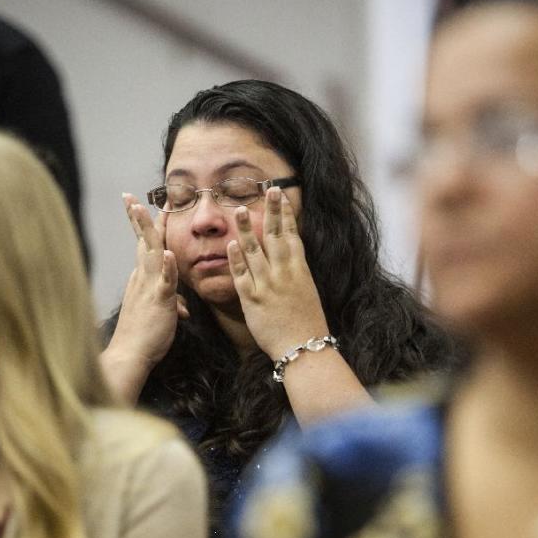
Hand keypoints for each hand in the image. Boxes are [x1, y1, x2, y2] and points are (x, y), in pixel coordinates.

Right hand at [107, 194, 186, 370]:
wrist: (130, 355)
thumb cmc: (144, 337)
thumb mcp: (161, 316)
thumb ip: (171, 305)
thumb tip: (182, 308)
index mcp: (142, 279)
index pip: (144, 247)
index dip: (144, 227)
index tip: (142, 207)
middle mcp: (142, 278)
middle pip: (142, 242)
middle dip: (137, 218)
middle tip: (130, 197)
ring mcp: (149, 287)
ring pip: (149, 253)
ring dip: (148, 231)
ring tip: (144, 209)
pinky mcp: (159, 300)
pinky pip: (164, 280)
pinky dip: (166, 266)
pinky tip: (167, 252)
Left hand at [227, 187, 329, 359]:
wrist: (304, 348)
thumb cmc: (307, 323)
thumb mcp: (307, 291)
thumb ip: (295, 272)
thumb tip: (289, 256)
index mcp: (300, 270)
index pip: (292, 235)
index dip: (285, 214)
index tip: (280, 197)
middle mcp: (284, 273)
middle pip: (276, 236)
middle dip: (272, 211)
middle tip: (268, 190)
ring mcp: (268, 285)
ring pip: (255, 251)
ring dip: (248, 229)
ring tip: (241, 210)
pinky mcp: (253, 300)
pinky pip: (242, 275)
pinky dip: (236, 259)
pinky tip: (231, 244)